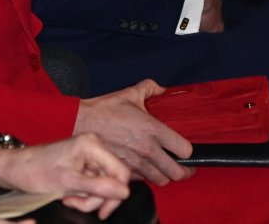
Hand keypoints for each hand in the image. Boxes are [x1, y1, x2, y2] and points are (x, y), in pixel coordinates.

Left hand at [0, 133, 130, 220]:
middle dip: (97, 198)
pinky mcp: (82, 164)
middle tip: (77, 204)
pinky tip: (68, 195)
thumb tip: (125, 192)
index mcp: (92, 145)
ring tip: (69, 199)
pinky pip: (93, 184)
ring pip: (103, 185)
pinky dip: (83, 194)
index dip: (116, 194)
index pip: (121, 172)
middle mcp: (93, 146)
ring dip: (88, 198)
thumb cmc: (35, 171)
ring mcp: (88, 156)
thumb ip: (98, 187)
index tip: (102, 210)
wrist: (14, 168)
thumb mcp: (68, 182)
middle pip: (113, 180)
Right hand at [72, 80, 194, 185]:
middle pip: (177, 172)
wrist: (80, 122)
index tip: (185, 149)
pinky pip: (143, 181)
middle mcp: (147, 149)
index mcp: (153, 129)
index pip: (185, 150)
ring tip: (165, 169)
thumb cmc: (104, 109)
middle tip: (183, 166)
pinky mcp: (123, 170)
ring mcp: (135, 162)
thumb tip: (163, 89)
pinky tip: (145, 169)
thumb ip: (150, 89)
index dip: (188, 151)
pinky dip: (146, 177)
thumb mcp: (129, 94)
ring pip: (161, 180)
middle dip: (183, 171)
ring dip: (165, 175)